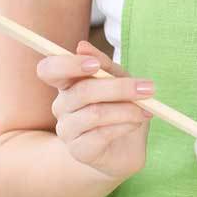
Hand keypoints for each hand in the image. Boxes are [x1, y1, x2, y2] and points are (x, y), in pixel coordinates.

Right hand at [36, 39, 154, 181]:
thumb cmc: (120, 106)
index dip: (68, 65)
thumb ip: (103, 64)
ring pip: (95, 113)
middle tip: (147, 88)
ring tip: (146, 109)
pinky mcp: (78, 150)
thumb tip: (81, 46)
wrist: (127, 146)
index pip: (49, 70)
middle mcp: (61, 105)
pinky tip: (136, 123)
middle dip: (119, 88)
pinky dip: (124, 125)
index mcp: (67, 83)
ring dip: (127, 109)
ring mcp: (67, 129)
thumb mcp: (118, 79)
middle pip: (82, 91)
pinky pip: (101, 134)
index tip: (95, 65)